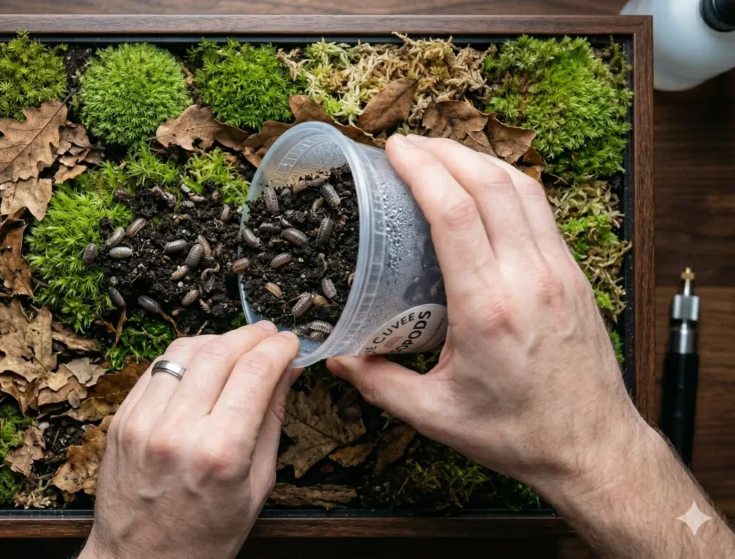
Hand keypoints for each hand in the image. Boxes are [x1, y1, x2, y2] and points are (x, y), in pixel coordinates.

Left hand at [79, 322, 299, 558]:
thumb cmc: (204, 537)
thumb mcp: (256, 487)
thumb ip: (271, 420)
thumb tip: (287, 371)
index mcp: (219, 453)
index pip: (256, 371)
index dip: (280, 347)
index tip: (291, 343)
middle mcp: (177, 431)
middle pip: (220, 351)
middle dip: (252, 335)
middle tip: (269, 335)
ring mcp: (142, 422)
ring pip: (183, 351)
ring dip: (217, 339)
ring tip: (237, 346)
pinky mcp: (121, 419)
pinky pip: (156, 368)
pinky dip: (184, 358)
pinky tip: (202, 365)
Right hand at [327, 135, 645, 495]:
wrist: (592, 448)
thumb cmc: (518, 433)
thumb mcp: (435, 415)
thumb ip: (379, 383)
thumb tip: (337, 357)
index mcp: (488, 308)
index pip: (454, 214)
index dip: (422, 169)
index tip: (394, 150)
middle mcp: (528, 278)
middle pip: (489, 184)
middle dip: (445, 151)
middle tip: (408, 143)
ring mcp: (557, 272)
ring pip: (522, 188)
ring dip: (479, 159)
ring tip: (442, 153)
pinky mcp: (573, 275)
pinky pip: (540, 209)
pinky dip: (508, 183)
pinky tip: (485, 185)